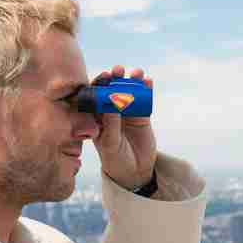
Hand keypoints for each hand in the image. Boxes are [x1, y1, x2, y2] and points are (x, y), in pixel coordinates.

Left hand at [91, 65, 156, 189]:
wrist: (135, 171)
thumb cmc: (115, 159)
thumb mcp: (110, 144)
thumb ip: (111, 125)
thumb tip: (111, 104)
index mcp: (96, 117)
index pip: (94, 97)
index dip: (97, 85)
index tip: (103, 78)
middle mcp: (110, 111)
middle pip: (111, 90)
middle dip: (114, 78)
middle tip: (118, 70)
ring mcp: (126, 112)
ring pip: (128, 92)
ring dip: (131, 80)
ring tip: (137, 73)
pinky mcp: (141, 115)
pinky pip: (144, 99)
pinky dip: (146, 89)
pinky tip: (148, 81)